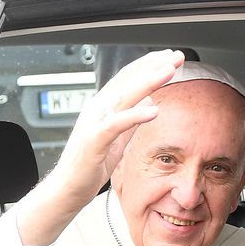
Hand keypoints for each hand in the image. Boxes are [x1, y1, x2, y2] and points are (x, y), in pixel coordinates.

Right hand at [45, 49, 186, 206]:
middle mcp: (97, 109)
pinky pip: (116, 124)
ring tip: (169, 72)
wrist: (68, 188)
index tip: (170, 57)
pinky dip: (135, 115)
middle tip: (176, 56)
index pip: (128, 78)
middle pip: (128, 80)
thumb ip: (132, 119)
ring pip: (123, 96)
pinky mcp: (94, 141)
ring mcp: (94, 123)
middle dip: (154, 66)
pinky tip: (154, 111)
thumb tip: (149, 102)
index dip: (150, 65)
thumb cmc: (89, 165)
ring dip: (148, 81)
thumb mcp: (118, 138)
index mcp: (103, 107)